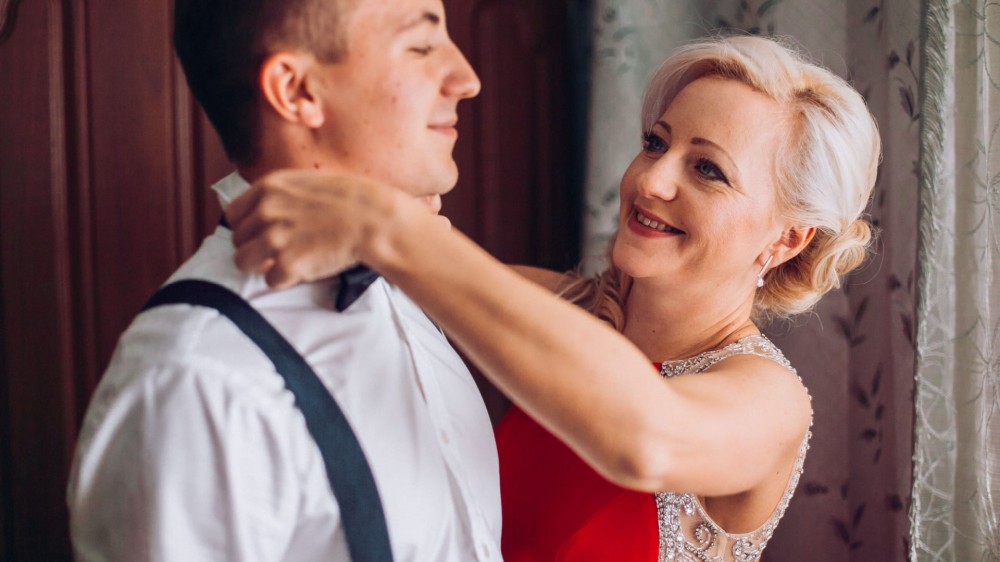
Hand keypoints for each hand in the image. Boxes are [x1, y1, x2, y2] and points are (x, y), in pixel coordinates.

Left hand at [225, 169, 395, 288]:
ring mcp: (274, 238)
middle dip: (256, 247)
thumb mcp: (306, 183)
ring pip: (243, 262)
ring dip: (263, 265)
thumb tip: (259, 215)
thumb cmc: (349, 201)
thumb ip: (278, 196)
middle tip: (282, 250)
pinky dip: (286, 279)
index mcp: (268, 187)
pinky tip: (305, 268)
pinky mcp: (287, 264)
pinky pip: (271, 280)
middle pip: (237, 240)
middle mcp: (265, 211)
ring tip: (289, 260)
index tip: (260, 234)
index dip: (247, 227)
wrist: (373, 220)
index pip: (233, 214)